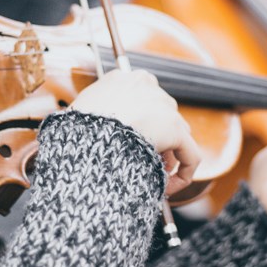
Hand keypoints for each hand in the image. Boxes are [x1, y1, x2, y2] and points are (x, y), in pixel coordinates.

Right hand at [71, 69, 200, 194]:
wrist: (86, 136)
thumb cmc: (75, 129)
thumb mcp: (80, 111)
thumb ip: (96, 112)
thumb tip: (93, 127)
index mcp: (123, 79)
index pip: (141, 99)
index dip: (140, 124)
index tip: (128, 145)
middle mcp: (147, 85)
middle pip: (161, 114)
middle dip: (156, 139)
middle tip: (142, 162)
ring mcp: (163, 106)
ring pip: (178, 134)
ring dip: (167, 156)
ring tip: (152, 176)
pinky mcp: (175, 129)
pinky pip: (190, 156)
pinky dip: (184, 173)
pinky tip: (168, 188)